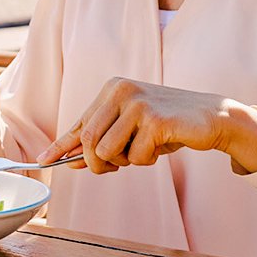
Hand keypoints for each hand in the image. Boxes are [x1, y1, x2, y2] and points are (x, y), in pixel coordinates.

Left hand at [43, 77, 256, 174]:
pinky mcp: (154, 120)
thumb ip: (103, 140)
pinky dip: (147, 160)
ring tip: (145, 149)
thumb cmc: (170, 124)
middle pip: (89, 141)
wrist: (213, 117)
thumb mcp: (132, 128)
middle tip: (114, 168)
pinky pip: (136, 157)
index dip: (61, 145)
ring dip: (126, 162)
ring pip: (108, 152)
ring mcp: (137, 104)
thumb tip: (69, 161)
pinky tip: (162, 145)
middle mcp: (121, 90)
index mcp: (112, 88)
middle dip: (97, 164)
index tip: (43, 160)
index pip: (80, 123)